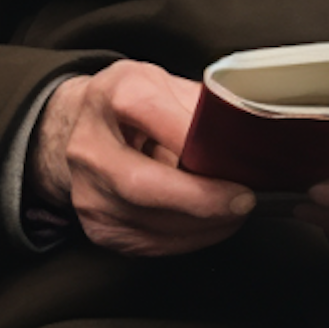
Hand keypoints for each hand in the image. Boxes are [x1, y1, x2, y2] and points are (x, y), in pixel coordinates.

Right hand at [30, 62, 255, 255]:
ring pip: (149, 223)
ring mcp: (89, 191)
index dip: (202, 147)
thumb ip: (204, 106)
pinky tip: (207, 224)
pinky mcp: (97, 227)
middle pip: (144, 185)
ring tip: (232, 211)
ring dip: (203, 224)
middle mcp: (92, 146)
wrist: (78, 126)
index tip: (240, 166)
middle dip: (202, 200)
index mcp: (117, 95)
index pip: (159, 121)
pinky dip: (188, 238)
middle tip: (243, 200)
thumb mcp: (167, 83)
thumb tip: (250, 135)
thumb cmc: (130, 105)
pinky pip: (149, 244)